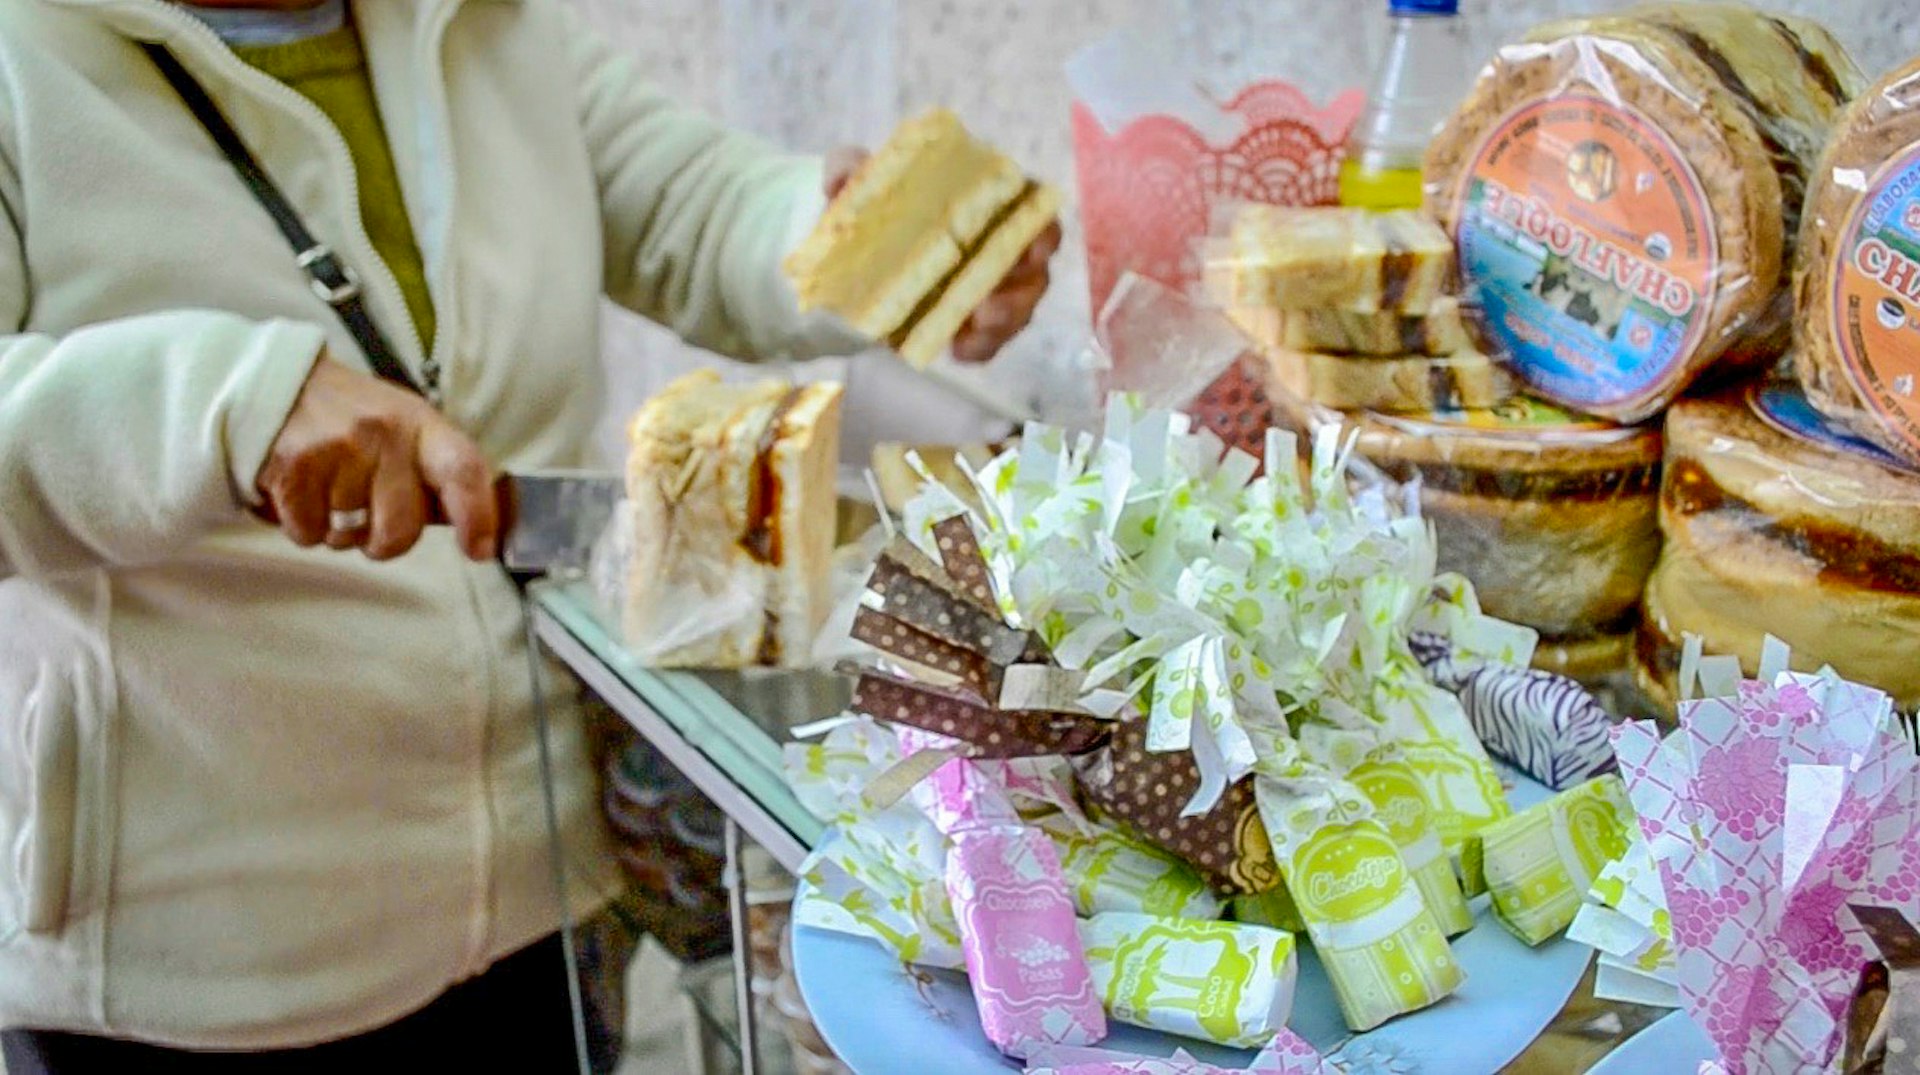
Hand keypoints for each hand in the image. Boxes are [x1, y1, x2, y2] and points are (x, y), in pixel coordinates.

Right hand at [255, 356, 499, 561]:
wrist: (279, 383)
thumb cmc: (353, 418)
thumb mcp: (406, 427)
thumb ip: (437, 473)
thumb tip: (472, 530)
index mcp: (421, 425)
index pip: (463, 470)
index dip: (477, 516)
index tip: (478, 549)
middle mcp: (382, 435)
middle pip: (401, 529)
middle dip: (385, 542)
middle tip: (369, 521)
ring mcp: (336, 450)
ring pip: (350, 537)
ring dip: (340, 532)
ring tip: (330, 492)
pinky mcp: (293, 469)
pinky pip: (308, 534)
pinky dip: (304, 526)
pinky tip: (303, 492)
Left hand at [824, 148, 1061, 364]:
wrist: (848, 255)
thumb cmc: (871, 207)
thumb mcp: (857, 180)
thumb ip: (848, 168)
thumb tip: (841, 178)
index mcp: (984, 204)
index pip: (1032, 212)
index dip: (1042, 232)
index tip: (1033, 249)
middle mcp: (997, 245)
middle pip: (1032, 271)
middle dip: (1019, 292)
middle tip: (986, 307)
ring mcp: (989, 288)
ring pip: (1018, 311)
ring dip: (1002, 325)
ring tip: (969, 331)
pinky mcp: (972, 324)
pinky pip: (990, 342)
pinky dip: (979, 349)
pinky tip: (955, 351)